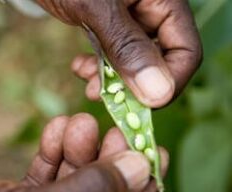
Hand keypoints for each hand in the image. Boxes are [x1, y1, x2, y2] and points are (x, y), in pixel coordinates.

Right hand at [0, 113, 168, 191]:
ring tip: (78, 121)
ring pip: (77, 179)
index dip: (144, 184)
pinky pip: (50, 175)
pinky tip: (57, 128)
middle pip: (104, 191)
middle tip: (113, 127)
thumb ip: (97, 190)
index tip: (152, 150)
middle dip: (108, 158)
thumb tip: (141, 166)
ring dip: (79, 148)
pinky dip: (54, 151)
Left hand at [36, 0, 201, 107]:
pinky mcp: (110, 26)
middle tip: (106, 98)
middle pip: (160, 61)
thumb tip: (158, 93)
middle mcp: (152, 11)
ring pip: (134, 62)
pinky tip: (79, 66)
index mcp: (163, 0)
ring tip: (87, 83)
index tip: (140, 106)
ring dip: (112, 79)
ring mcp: (131, 19)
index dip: (168, 84)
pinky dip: (98, 67)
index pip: (186, 51)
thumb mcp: (96, 8)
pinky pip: (113, 55)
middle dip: (133, 86)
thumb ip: (126, 46)